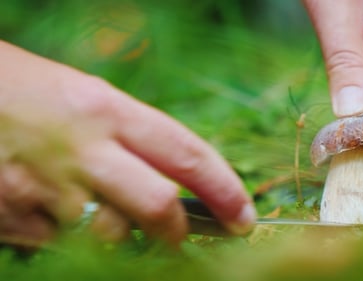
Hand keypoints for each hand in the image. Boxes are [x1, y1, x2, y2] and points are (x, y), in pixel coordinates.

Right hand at [0, 41, 255, 246]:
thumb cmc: (32, 93)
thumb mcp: (91, 100)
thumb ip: (134, 141)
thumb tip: (174, 185)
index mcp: (109, 110)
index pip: (187, 155)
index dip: (225, 190)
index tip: (244, 217)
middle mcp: (84, 148)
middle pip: (157, 207)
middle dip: (177, 232)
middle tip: (180, 237)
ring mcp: (47, 186)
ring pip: (109, 237)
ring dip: (116, 235)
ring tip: (94, 209)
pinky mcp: (14, 217)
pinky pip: (63, 245)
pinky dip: (73, 238)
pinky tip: (54, 209)